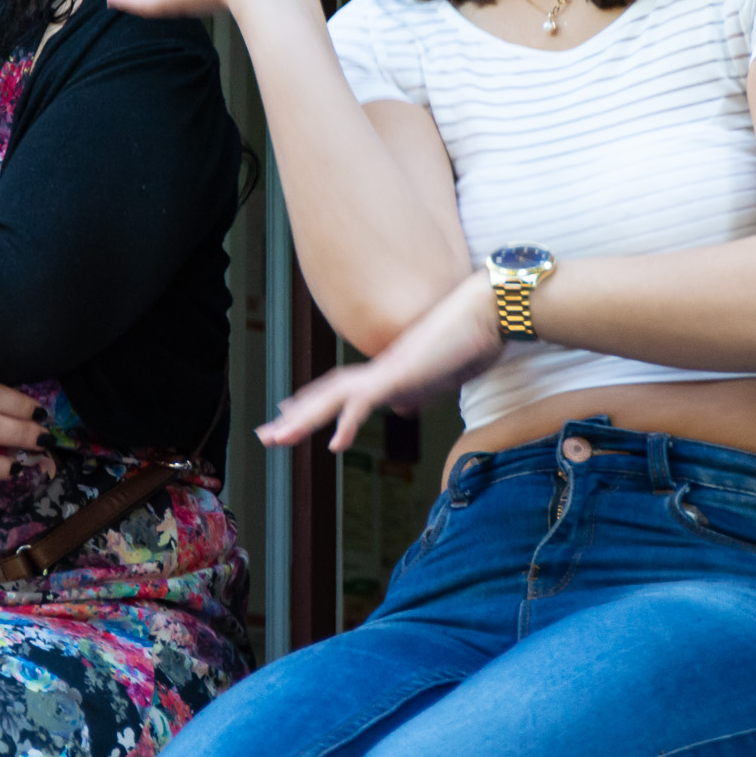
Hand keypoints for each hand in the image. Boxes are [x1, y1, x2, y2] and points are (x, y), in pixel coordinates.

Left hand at [258, 274, 503, 452]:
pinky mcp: (402, 373)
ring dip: (305, 417)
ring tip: (278, 438)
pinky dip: (348, 421)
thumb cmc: (474, 339)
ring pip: (335, 395)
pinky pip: (366, 400)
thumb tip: (402, 406)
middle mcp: (382, 367)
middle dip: (297, 415)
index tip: (287, 412)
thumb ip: (418, 390)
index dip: (314, 402)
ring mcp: (389, 369)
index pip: (343, 388)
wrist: (489, 311)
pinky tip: (335, 444)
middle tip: (265, 435)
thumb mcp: (441, 376)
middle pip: (329, 392)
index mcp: (389, 370)